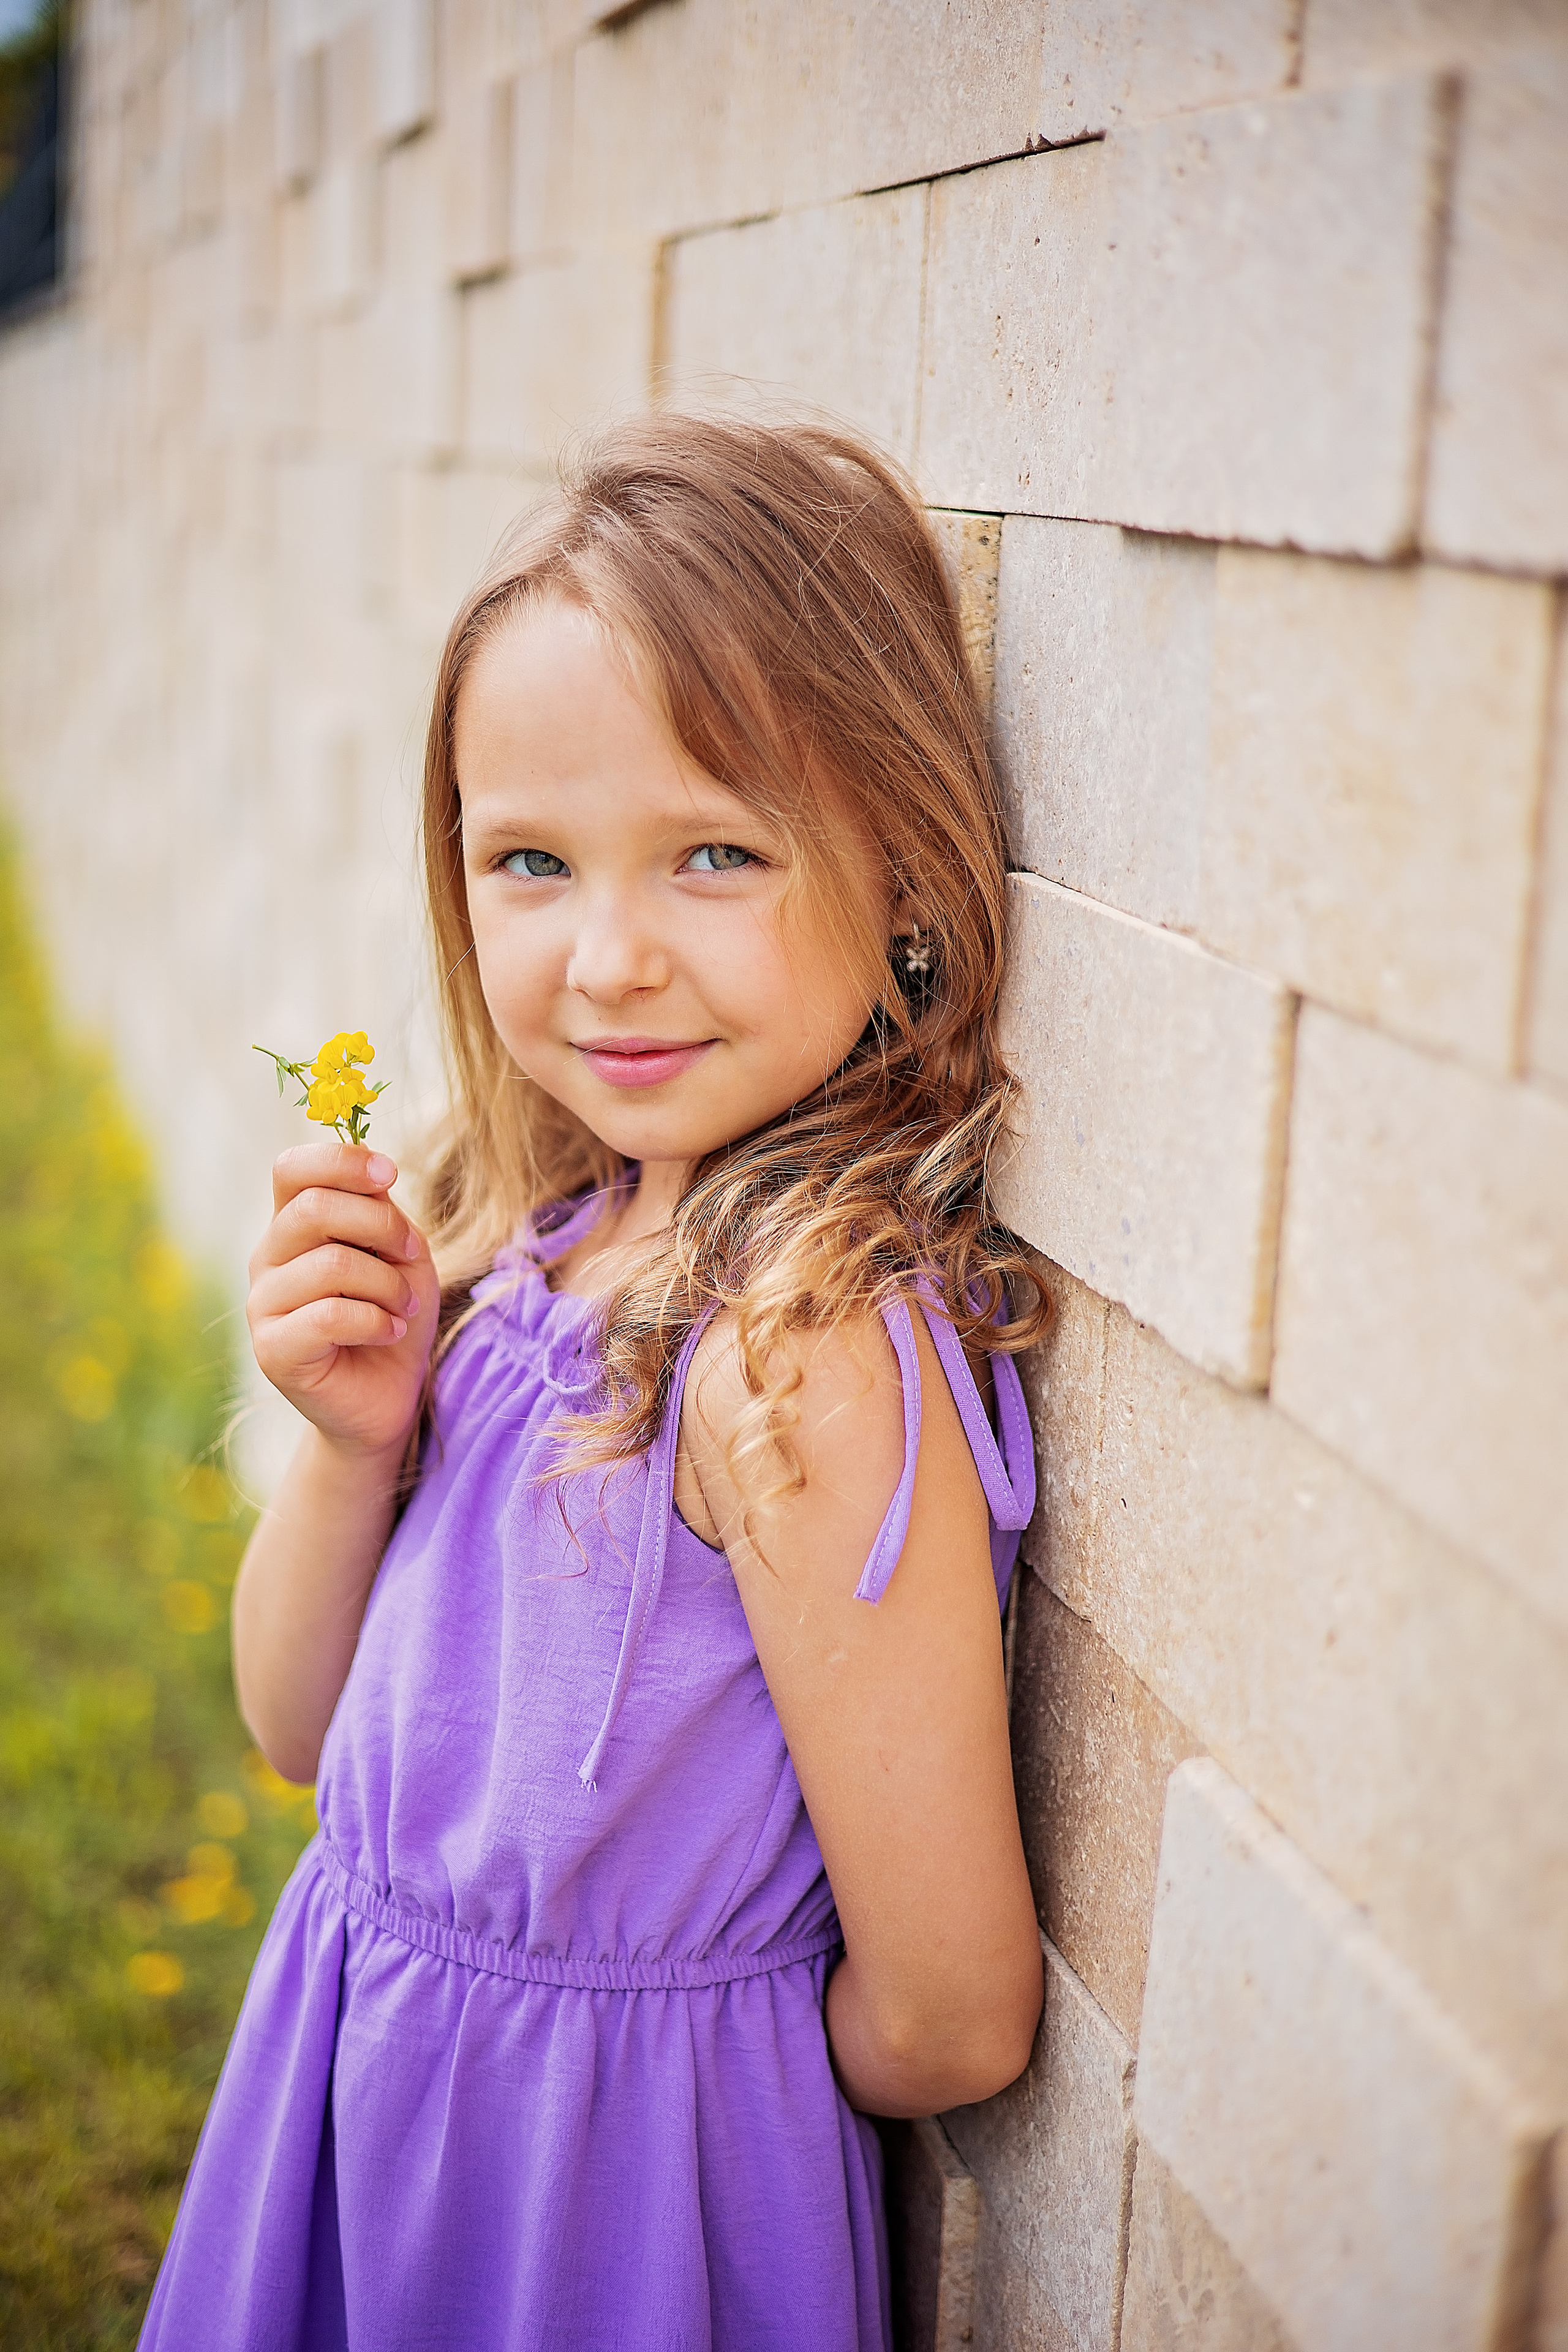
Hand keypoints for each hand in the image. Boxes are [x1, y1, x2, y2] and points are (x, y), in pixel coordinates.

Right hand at [247, 1143, 439, 1460]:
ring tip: (404, 1307)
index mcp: (293, 1225)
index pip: (291, 1169)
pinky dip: (376, 1321)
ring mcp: (263, 1305)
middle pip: (313, 1207)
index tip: (389, 1173)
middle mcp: (268, 1259)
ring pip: (330, 1264)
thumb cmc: (394, 1314)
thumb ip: (382, 1212)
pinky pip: (329, 1315)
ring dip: (388, 1284)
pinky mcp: (272, 1350)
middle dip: (381, 1225)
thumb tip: (373, 1178)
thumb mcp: (401, 1254)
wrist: (388, 1396)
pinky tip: (388, 1332)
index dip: (340, 1160)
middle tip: (413, 1255)